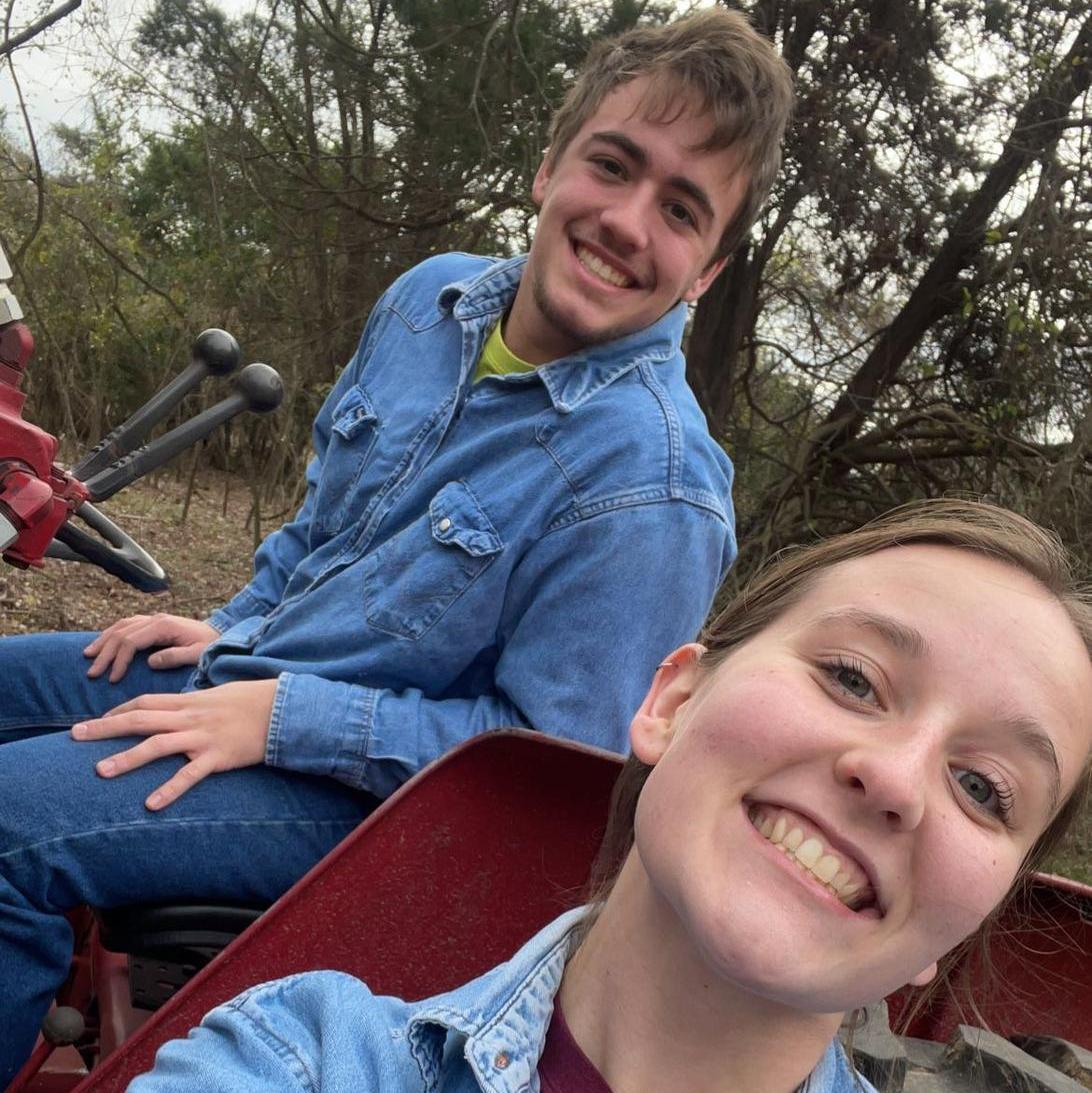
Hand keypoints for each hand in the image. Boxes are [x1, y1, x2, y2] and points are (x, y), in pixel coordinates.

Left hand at [70, 679, 276, 810]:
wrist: (283, 709)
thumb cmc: (253, 702)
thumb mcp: (219, 696)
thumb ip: (194, 704)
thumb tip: (176, 711)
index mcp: (189, 702)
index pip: (145, 703)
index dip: (118, 710)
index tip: (97, 721)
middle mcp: (190, 717)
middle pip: (140, 719)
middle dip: (105, 727)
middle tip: (75, 735)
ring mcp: (203, 737)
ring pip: (157, 745)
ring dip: (127, 758)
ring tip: (100, 771)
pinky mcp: (218, 757)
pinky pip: (190, 774)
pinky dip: (170, 789)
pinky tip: (150, 804)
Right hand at [84, 613, 219, 681]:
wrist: (219, 634)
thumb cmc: (210, 645)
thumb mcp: (198, 653)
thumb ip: (176, 657)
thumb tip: (150, 662)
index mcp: (164, 626)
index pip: (132, 641)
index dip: (119, 660)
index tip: (112, 678)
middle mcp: (155, 619)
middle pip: (121, 633)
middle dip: (105, 653)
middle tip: (92, 673)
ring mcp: (153, 619)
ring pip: (120, 626)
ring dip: (103, 641)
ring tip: (88, 656)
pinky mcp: (153, 622)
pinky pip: (126, 625)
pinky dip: (111, 633)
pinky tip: (102, 643)